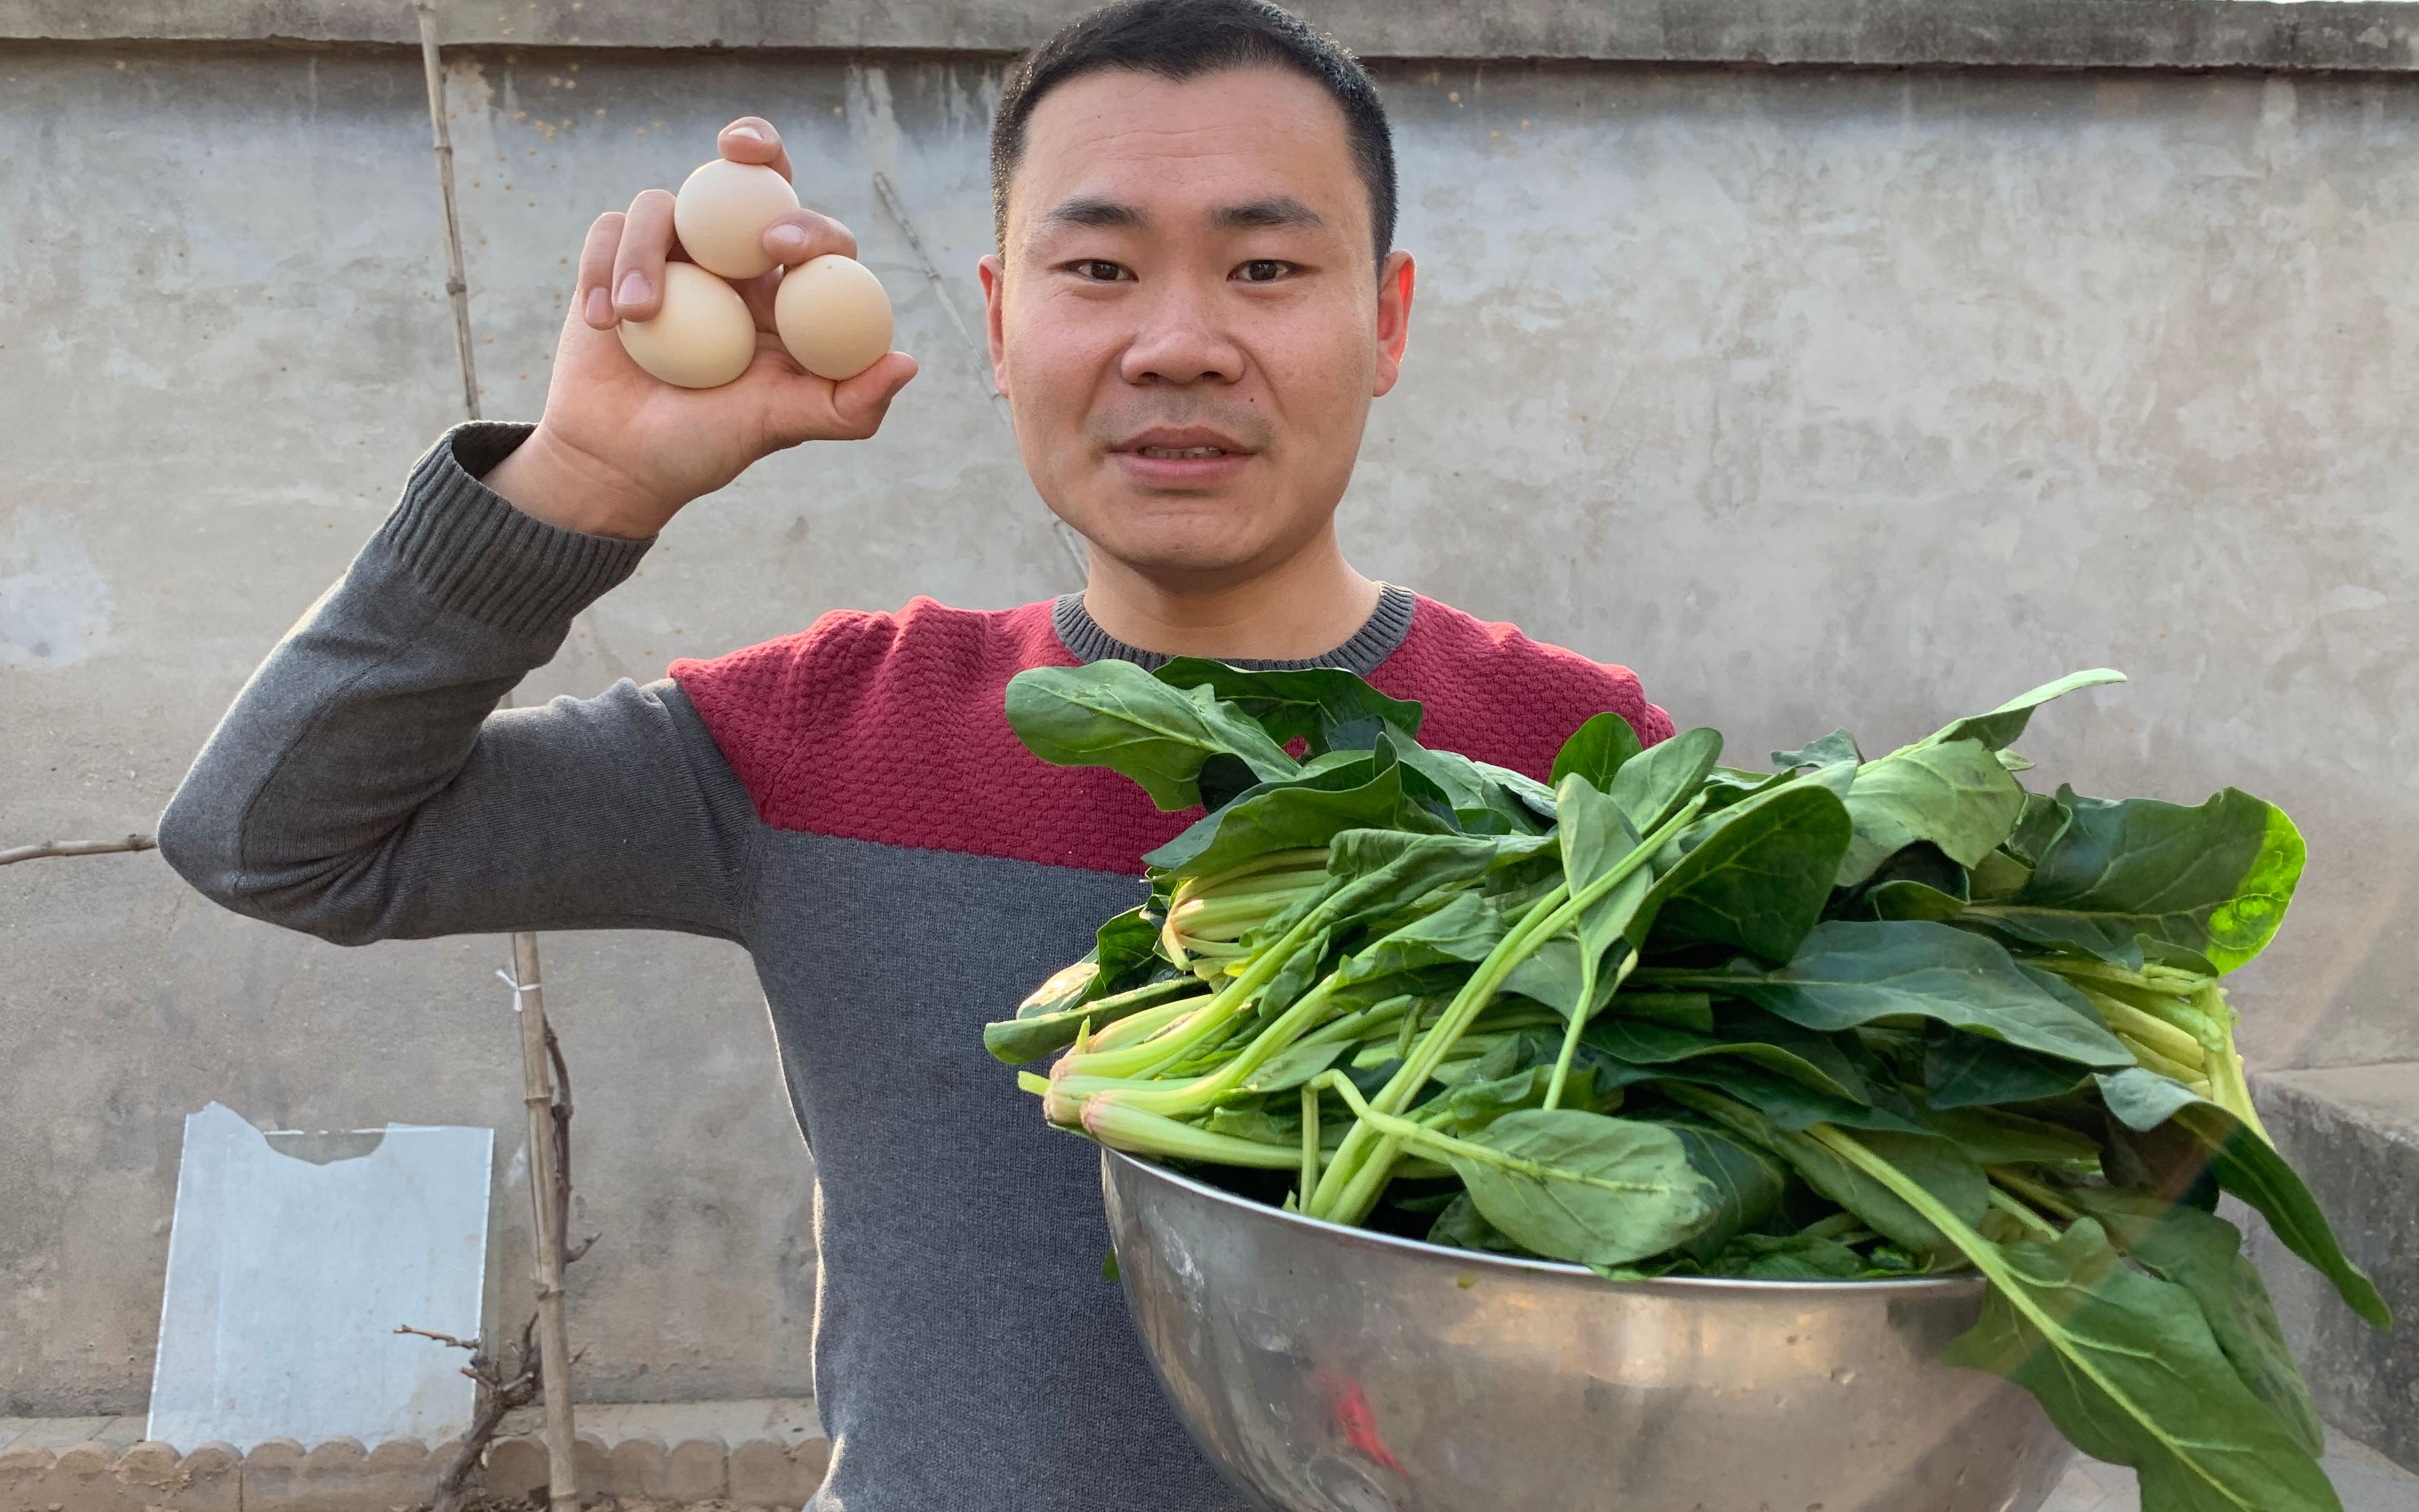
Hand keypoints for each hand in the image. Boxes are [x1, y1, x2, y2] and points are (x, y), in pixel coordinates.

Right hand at [483, 117, 918, 538]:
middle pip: (755, 178)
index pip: (816, 238)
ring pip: (667, 205)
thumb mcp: (781, 427)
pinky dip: (604, 266)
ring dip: (647, 251)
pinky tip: (604, 322)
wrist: (620, 462)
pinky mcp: (615, 257)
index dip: (809, 223)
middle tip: (737, 151)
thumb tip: (907, 363)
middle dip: (757, 143)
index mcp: (785, 297)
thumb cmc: (706, 444)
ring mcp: (674, 255)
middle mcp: (734, 265)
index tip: (778, 245)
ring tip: (635, 319)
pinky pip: (611, 228)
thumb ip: (848, 405)